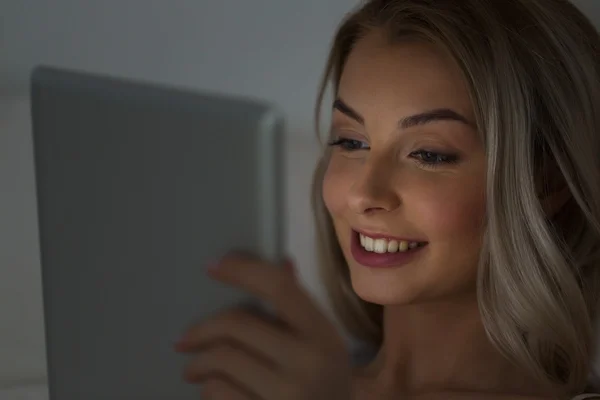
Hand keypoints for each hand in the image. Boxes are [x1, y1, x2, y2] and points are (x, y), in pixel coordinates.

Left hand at [174, 253, 352, 399]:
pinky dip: (208, 389)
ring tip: (194, 371)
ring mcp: (288, 394)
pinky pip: (219, 393)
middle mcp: (309, 362)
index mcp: (322, 334)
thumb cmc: (323, 384)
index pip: (280, 288)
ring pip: (222, 360)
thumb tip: (283, 263)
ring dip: (199, 364)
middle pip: (238, 324)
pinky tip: (212, 391)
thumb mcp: (322, 345)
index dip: (243, 271)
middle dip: (201, 331)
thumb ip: (300, 309)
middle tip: (184, 341)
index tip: (212, 266)